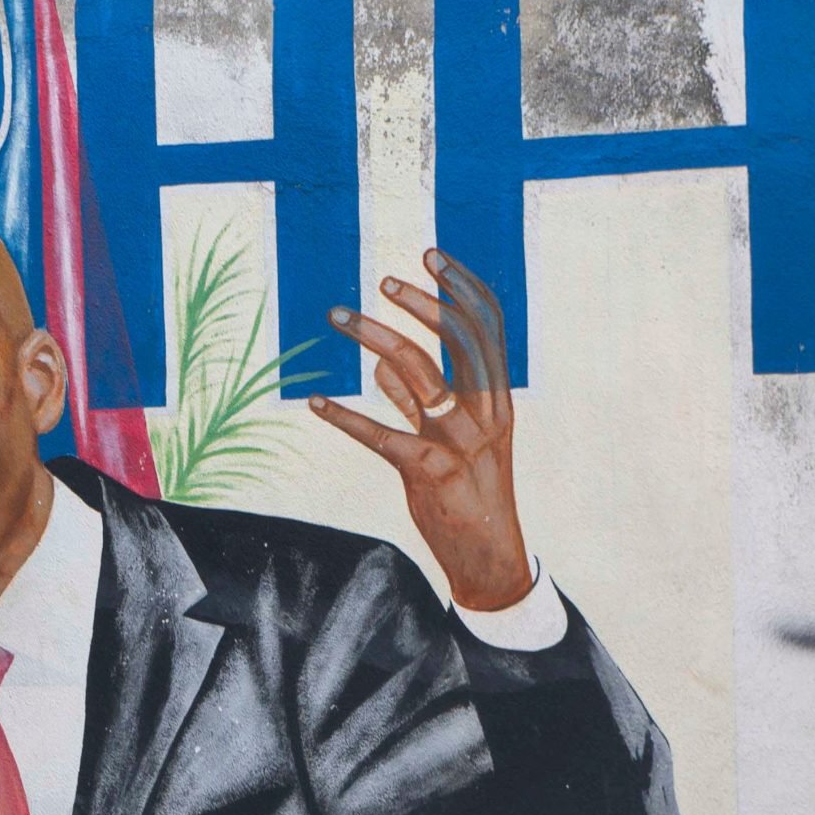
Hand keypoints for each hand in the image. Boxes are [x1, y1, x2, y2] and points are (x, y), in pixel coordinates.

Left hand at [310, 249, 534, 613]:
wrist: (489, 557)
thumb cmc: (469, 495)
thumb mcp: (453, 442)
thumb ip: (418, 403)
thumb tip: (381, 365)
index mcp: (498, 401)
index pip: (487, 328)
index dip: (461, 287)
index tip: (430, 257)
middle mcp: (486, 415)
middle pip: (457, 341)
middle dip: (420, 304)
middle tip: (382, 282)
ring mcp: (460, 444)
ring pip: (420, 376)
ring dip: (376, 339)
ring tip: (341, 317)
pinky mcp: (429, 474)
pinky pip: (382, 436)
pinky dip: (346, 417)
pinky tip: (316, 401)